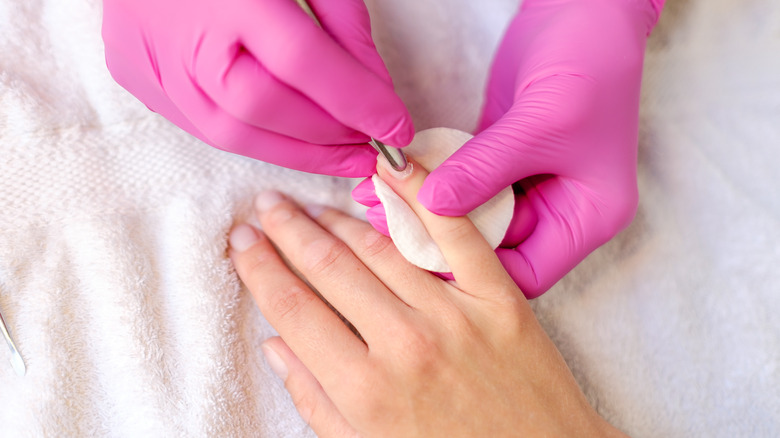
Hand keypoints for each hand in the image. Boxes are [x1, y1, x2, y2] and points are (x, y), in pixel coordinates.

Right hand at [102, 0, 412, 176]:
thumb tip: (374, 93)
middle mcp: (183, 35)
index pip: (303, 62)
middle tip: (369, 147)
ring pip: (231, 133)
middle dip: (327, 138)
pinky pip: (204, 126)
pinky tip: (290, 136)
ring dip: (295, 153)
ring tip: (339, 154)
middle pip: (264, 109)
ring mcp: (151, 62)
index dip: (357, 102)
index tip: (396, 129)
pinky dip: (256, 137)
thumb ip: (343, 25)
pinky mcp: (135, 78)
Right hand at [229, 158, 626, 436]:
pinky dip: (422, 194)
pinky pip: (454, 234)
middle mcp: (404, 345)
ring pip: (379, 248)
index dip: (259, 268)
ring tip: (308, 204)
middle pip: (328, 268)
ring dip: (335, 219)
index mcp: (364, 389)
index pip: (293, 309)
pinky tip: (392, 167)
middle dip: (287, 230)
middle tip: (264, 205)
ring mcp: (454, 315)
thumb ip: (316, 400)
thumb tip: (275, 344)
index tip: (240, 242)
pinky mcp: (498, 298)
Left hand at [353, 0, 663, 295]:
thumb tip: (431, 207)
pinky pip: (461, 180)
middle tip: (386, 226)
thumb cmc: (589, 63)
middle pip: (493, 247)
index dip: (476, 276)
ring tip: (377, 200)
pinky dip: (430, 180)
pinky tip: (392, 177)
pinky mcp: (500, 156)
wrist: (584, 7)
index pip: (527, 274)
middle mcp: (559, 209)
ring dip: (427, 210)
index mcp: (588, 217)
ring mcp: (527, 182)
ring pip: (471, 215)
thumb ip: (486, 169)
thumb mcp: (542, 123)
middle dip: (440, 241)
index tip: (422, 258)